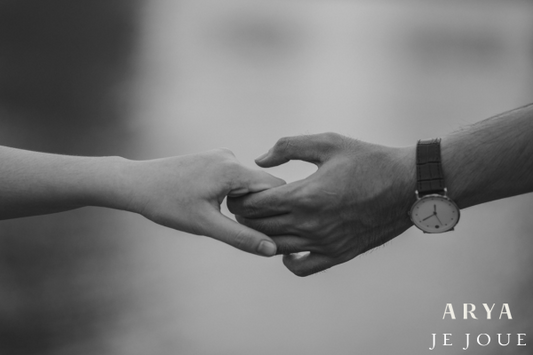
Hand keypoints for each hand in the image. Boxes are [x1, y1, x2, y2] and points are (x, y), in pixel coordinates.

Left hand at [121, 149, 284, 255]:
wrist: (136, 183)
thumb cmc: (167, 204)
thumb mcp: (206, 225)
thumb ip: (241, 237)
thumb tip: (272, 250)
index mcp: (233, 169)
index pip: (276, 187)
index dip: (278, 209)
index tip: (272, 230)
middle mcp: (230, 157)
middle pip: (262, 185)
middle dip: (259, 208)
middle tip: (243, 229)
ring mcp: (220, 156)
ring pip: (248, 183)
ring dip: (244, 202)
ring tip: (221, 217)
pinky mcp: (212, 159)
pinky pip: (234, 178)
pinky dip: (233, 194)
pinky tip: (212, 206)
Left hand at [227, 133, 415, 275]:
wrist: (407, 186)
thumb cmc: (368, 160)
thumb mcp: (328, 143)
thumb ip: (288, 147)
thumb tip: (260, 160)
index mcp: (305, 195)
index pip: (254, 205)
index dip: (240, 199)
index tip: (238, 192)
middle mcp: (310, 224)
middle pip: (260, 227)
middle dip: (245, 217)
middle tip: (243, 206)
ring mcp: (324, 243)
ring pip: (275, 247)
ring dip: (261, 236)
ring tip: (260, 222)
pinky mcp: (337, 254)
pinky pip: (301, 267)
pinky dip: (287, 260)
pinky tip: (287, 247)